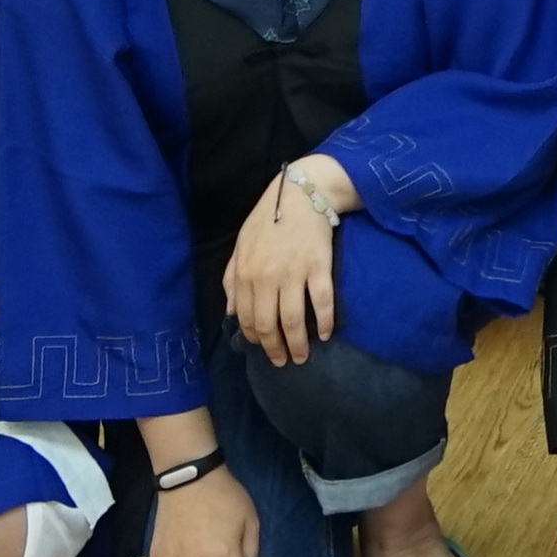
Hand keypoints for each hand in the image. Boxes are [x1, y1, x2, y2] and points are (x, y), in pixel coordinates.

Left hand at [220, 167, 343, 368]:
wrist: (300, 195)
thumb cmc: (267, 220)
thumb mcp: (240, 246)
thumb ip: (231, 279)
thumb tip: (232, 312)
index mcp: (245, 274)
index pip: (247, 318)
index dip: (255, 339)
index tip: (264, 348)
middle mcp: (267, 278)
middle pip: (270, 325)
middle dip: (275, 349)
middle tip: (283, 361)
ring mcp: (294, 274)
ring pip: (293, 320)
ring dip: (298, 344)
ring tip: (302, 357)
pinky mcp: (319, 268)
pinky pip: (322, 302)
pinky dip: (324, 323)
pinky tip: (324, 335)